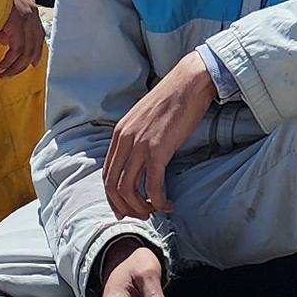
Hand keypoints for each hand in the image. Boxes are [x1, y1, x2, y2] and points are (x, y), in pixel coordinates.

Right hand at [0, 0, 48, 78]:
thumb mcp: (1, 15)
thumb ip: (7, 28)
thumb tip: (6, 42)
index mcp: (29, 9)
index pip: (38, 34)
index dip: (36, 51)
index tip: (33, 63)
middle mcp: (31, 13)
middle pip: (35, 44)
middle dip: (26, 62)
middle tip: (14, 73)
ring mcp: (26, 19)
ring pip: (27, 51)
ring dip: (16, 66)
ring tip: (4, 74)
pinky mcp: (18, 25)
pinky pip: (18, 50)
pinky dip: (10, 62)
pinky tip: (2, 68)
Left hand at [104, 53, 219, 219]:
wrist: (190, 82)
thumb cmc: (173, 99)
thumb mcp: (145, 118)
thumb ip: (138, 137)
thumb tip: (141, 158)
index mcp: (119, 133)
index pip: (107, 174)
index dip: (113, 197)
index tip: (125, 209)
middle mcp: (125, 140)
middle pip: (113, 186)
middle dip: (125, 207)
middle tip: (141, 215)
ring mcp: (139, 144)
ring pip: (129, 189)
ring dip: (141, 207)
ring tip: (155, 210)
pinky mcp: (158, 149)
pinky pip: (153, 185)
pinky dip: (158, 200)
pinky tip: (168, 204)